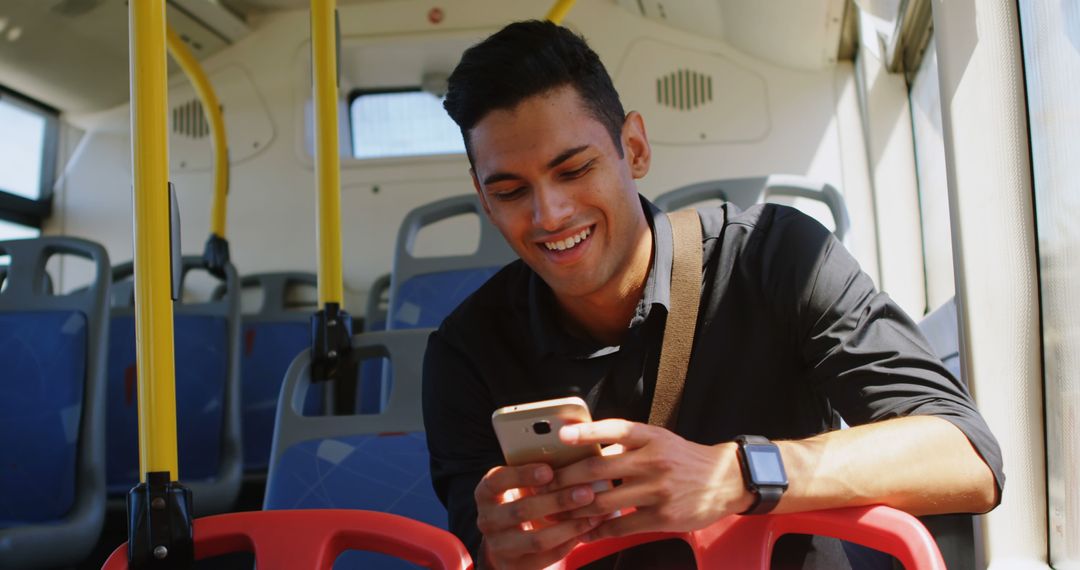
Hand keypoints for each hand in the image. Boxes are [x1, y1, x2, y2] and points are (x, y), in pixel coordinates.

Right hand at [474, 463, 602, 568]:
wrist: (508, 539)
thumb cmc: (521, 498)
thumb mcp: (520, 484)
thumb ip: (539, 471)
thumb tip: (574, 454)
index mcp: (485, 492)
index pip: (497, 481)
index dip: (522, 475)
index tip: (549, 470)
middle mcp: (487, 520)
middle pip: (521, 510)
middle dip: (557, 501)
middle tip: (586, 492)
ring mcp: (500, 546)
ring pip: (536, 539)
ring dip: (568, 526)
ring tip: (593, 515)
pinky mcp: (516, 566)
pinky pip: (546, 556)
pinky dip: (569, 543)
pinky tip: (586, 529)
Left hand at [552, 419, 752, 540]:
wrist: (724, 481)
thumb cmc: (682, 459)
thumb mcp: (658, 440)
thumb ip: (626, 444)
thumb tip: (585, 449)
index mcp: (649, 437)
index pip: (614, 429)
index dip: (586, 432)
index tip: (561, 435)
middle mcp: (653, 460)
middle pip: (599, 469)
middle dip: (566, 478)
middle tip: (544, 484)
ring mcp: (658, 490)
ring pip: (604, 501)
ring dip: (576, 508)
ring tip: (556, 510)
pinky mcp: (662, 516)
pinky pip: (621, 526)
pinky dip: (598, 530)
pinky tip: (585, 531)